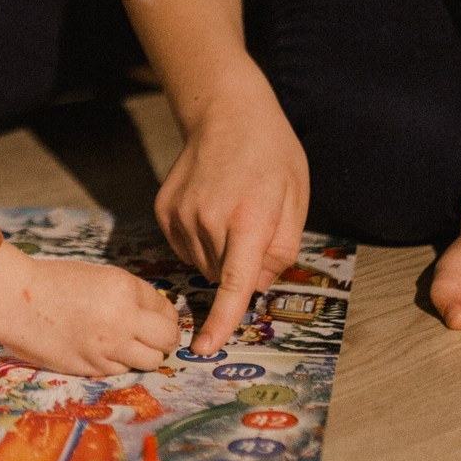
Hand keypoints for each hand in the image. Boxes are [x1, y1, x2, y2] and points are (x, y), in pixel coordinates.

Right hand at [0, 245, 179, 376]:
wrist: (14, 299)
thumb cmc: (52, 282)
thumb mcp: (99, 278)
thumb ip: (128, 297)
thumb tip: (153, 317)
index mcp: (124, 289)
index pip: (166, 310)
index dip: (165, 316)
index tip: (158, 319)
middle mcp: (123, 320)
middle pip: (167, 340)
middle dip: (165, 339)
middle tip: (155, 338)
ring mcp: (108, 347)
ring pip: (150, 361)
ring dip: (144, 355)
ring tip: (129, 347)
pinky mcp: (92, 368)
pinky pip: (121, 370)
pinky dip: (118, 364)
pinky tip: (103, 351)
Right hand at [155, 85, 309, 355]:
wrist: (226, 113)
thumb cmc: (272, 156)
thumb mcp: (296, 200)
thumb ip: (282, 249)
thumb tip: (256, 285)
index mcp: (249, 219)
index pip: (235, 283)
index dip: (222, 320)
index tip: (207, 348)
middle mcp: (209, 220)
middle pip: (223, 274)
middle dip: (241, 267)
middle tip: (255, 227)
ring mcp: (181, 214)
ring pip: (202, 262)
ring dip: (220, 253)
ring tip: (232, 212)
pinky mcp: (164, 210)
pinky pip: (183, 246)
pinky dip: (200, 240)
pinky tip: (211, 211)